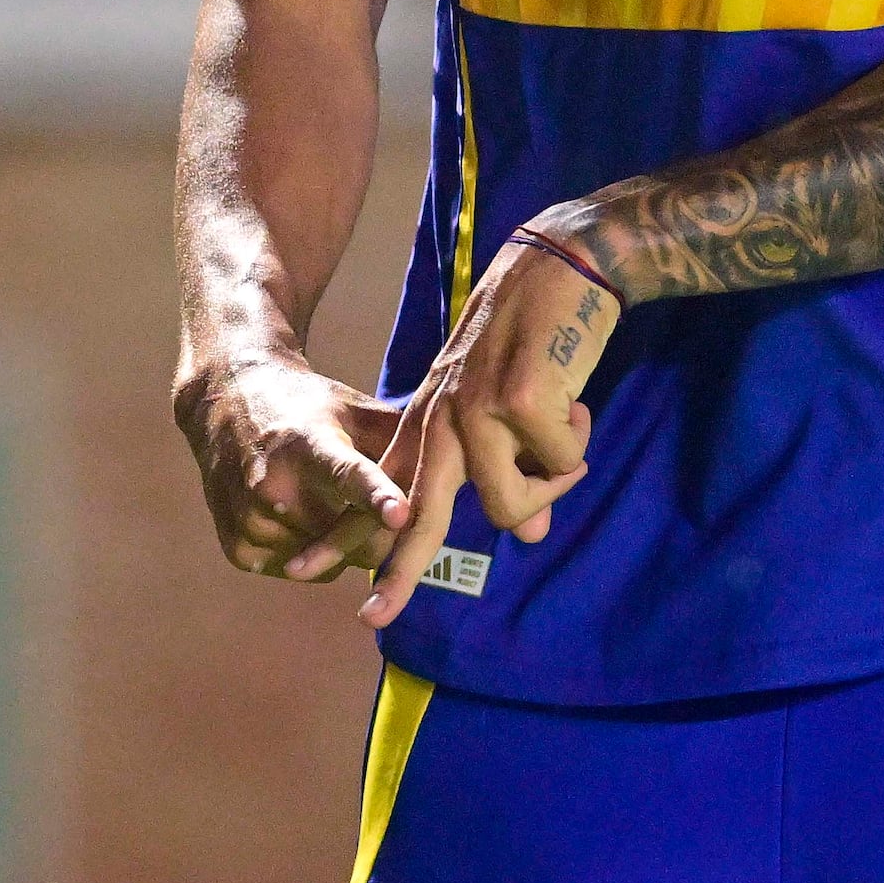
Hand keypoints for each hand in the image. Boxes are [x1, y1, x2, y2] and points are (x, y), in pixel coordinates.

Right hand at [178, 348, 410, 585]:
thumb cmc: (307, 407)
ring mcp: (252, 521)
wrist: (224, 403)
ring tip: (326, 499)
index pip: (349, 473)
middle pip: (354, 538)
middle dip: (380, 528)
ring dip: (347, 543)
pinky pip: (306, 574)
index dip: (376, 495)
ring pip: (333, 564)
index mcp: (308, 443)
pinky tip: (302, 514)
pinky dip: (316, 555)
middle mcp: (272, 485)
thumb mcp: (353, 409)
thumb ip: (402, 440)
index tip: (401, 514)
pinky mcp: (239, 549)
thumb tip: (462, 464)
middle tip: (383, 507)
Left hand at [367, 227, 624, 626]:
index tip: (306, 571)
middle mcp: (444, 418)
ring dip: (554, 479)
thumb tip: (531, 536)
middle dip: (395, 571)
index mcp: (433, 420)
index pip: (383, 490)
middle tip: (370, 617)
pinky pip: (562, 463)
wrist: (561, 264)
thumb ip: (512, 472)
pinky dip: (578, 441)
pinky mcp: (520, 399)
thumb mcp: (514, 410)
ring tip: (570, 431)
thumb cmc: (541, 339)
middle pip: (415, 515)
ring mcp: (478, 409)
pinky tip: (577, 402)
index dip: (348, 533)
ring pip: (511, 504)